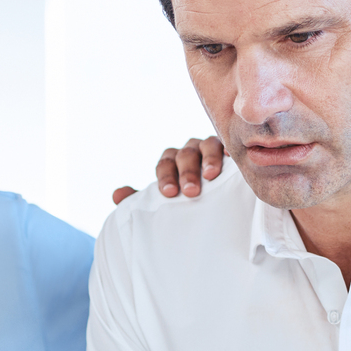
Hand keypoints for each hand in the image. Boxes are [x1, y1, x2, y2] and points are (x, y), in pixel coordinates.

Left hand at [111, 135, 225, 204]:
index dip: (165, 177)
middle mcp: (191, 151)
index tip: (169, 194)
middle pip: (185, 155)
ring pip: (207, 145)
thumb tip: (117, 195)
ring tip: (211, 176)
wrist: (216, 205)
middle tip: (190, 191)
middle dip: (187, 172)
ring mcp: (212, 149)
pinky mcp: (232, 153)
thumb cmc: (186, 204)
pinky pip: (230, 145)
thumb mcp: (163, 203)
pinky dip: (230, 150)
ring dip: (208, 159)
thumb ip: (140, 200)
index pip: (165, 164)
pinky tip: (232, 159)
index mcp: (172, 161)